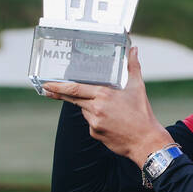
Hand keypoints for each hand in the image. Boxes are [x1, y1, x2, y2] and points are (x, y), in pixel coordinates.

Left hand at [41, 47, 172, 165]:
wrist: (146, 142)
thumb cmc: (142, 113)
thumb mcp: (138, 87)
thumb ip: (133, 66)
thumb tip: (134, 50)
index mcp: (103, 95)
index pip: (75, 89)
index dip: (58, 87)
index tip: (46, 85)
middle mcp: (95, 108)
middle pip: (73, 99)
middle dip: (59, 94)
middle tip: (47, 89)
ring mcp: (94, 122)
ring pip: (84, 110)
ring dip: (90, 106)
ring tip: (111, 110)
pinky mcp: (95, 133)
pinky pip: (91, 122)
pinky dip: (97, 119)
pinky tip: (112, 121)